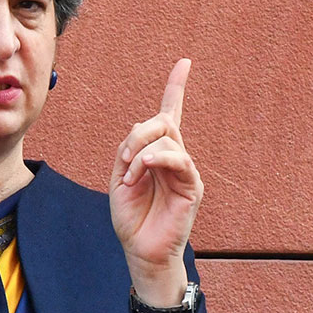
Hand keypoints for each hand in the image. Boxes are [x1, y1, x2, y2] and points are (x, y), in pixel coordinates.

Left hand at [110, 59, 203, 305]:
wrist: (140, 251)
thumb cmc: (131, 217)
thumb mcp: (119, 176)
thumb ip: (130, 151)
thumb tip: (145, 135)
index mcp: (157, 154)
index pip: (170, 114)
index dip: (176, 87)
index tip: (185, 62)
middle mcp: (175, 158)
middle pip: (163, 122)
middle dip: (139, 132)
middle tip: (123, 159)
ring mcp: (185, 172)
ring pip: (167, 139)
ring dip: (140, 152)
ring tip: (129, 176)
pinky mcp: (192, 187)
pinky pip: (178, 159)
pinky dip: (154, 161)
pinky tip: (140, 173)